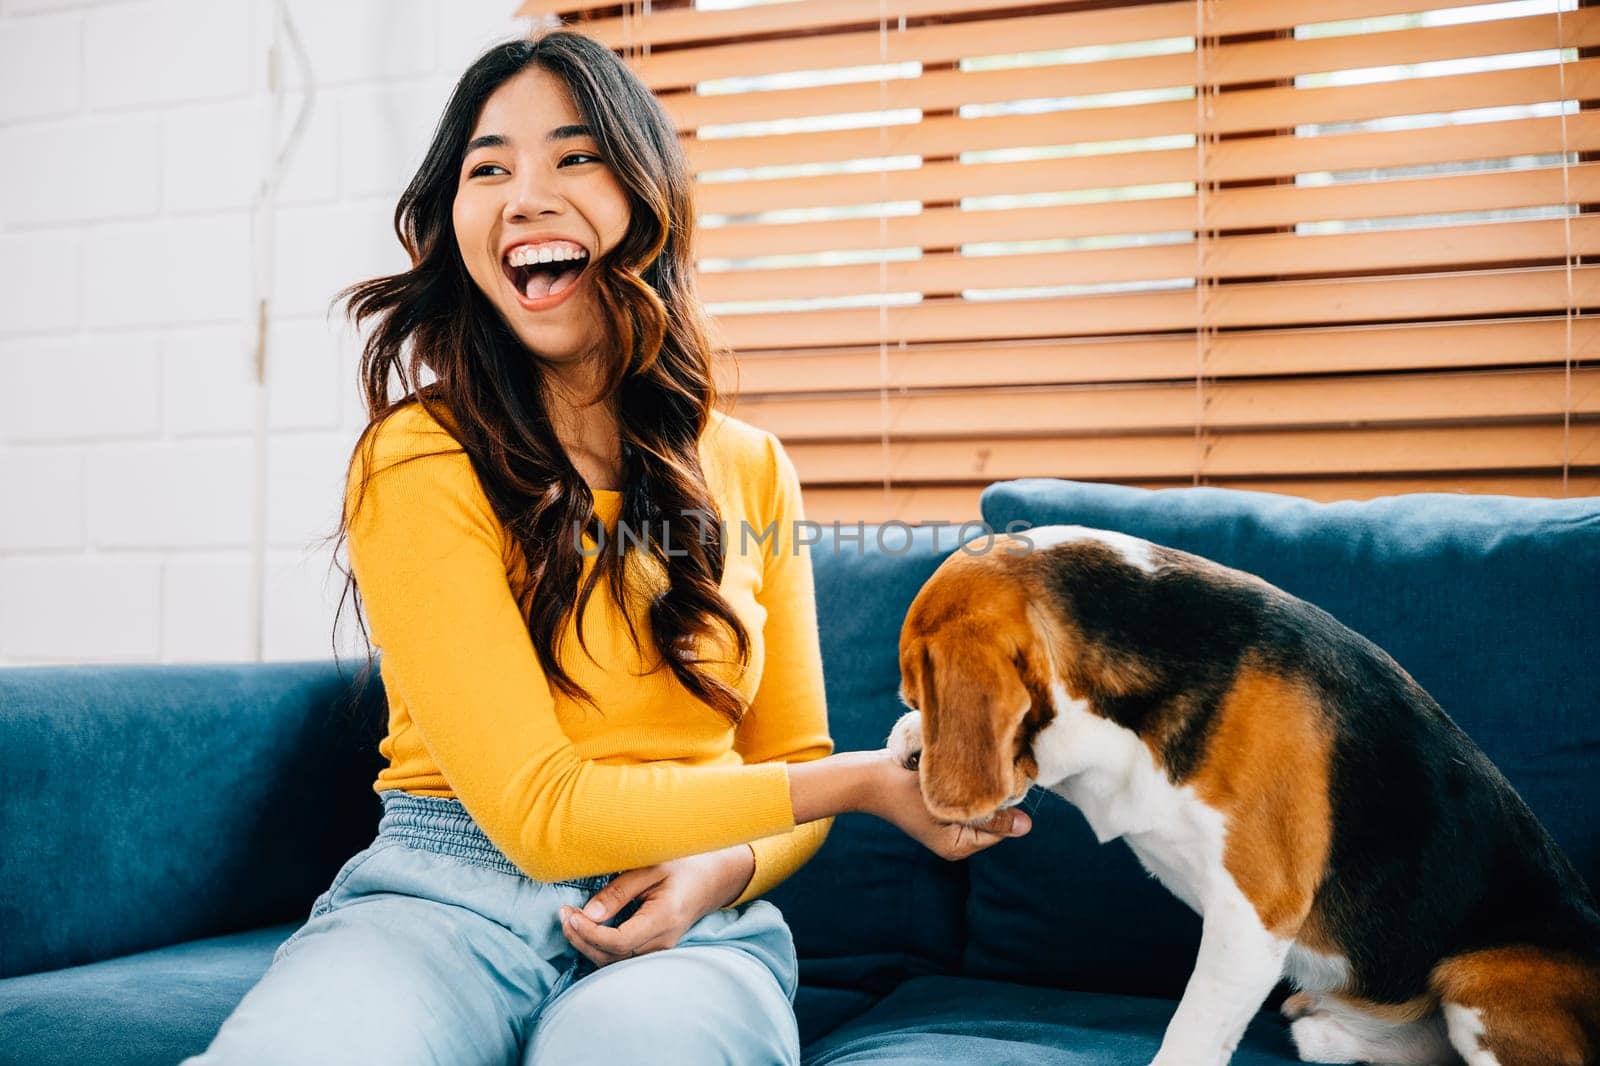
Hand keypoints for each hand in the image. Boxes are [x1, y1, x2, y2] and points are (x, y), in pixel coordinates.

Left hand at [557, 845, 755, 967]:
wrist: (712, 879)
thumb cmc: (682, 865)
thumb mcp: (651, 867)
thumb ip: (620, 890)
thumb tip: (589, 913)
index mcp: (664, 918)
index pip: (619, 941)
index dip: (589, 932)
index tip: (569, 913)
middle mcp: (663, 941)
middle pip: (612, 957)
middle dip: (581, 939)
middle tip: (562, 913)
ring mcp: (660, 949)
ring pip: (614, 961)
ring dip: (587, 944)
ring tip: (569, 919)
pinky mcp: (653, 950)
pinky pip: (620, 957)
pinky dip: (598, 946)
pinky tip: (585, 928)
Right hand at [864, 747, 1031, 859]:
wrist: (870, 776)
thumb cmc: (903, 791)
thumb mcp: (947, 804)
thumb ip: (988, 816)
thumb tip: (1026, 826)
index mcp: (958, 847)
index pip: (999, 829)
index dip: (1004, 804)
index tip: (999, 778)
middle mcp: (956, 839)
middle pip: (992, 817)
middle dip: (993, 795)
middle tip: (988, 769)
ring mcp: (950, 822)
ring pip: (982, 804)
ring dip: (982, 786)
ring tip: (974, 767)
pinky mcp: (944, 806)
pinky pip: (968, 796)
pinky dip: (970, 783)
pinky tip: (965, 768)